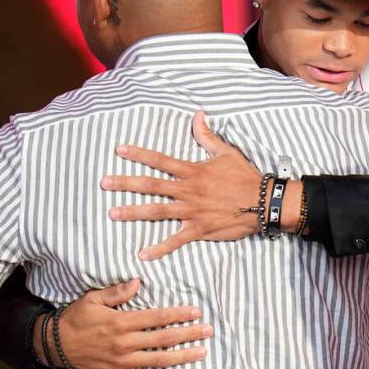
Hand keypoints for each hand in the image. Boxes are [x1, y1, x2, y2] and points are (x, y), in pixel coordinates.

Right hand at [41, 278, 212, 368]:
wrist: (54, 345)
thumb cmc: (75, 318)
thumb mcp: (93, 299)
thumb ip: (117, 292)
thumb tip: (138, 281)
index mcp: (122, 321)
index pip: (157, 317)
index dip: (178, 315)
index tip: (196, 312)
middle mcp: (125, 343)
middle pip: (164, 338)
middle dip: (189, 334)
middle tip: (209, 331)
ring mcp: (122, 362)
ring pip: (158, 360)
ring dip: (182, 357)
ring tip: (201, 353)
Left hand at [101, 111, 262, 259]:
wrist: (263, 201)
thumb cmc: (244, 176)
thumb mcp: (226, 152)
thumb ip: (206, 136)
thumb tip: (198, 115)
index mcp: (192, 171)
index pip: (160, 160)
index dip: (139, 154)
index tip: (119, 150)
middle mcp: (188, 190)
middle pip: (151, 185)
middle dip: (126, 183)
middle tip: (105, 183)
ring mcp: (192, 210)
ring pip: (157, 211)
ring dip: (133, 212)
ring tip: (112, 213)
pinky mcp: (199, 229)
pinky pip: (175, 240)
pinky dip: (159, 248)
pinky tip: (142, 253)